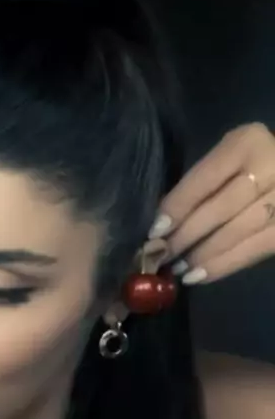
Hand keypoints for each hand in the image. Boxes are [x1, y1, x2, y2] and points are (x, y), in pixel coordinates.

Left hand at [147, 122, 274, 284]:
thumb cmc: (250, 163)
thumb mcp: (228, 157)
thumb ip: (202, 181)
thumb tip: (163, 221)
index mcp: (248, 143)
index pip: (206, 178)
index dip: (179, 205)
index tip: (155, 230)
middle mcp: (271, 167)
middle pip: (222, 207)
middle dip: (187, 234)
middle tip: (161, 254)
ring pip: (239, 231)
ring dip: (204, 255)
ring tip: (177, 269)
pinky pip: (256, 249)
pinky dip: (225, 265)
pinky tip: (200, 276)